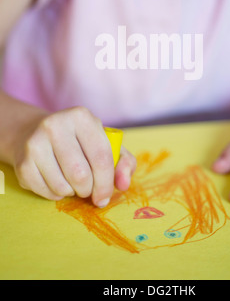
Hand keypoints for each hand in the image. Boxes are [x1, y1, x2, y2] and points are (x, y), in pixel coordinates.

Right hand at [12, 106, 135, 205]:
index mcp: (81, 116)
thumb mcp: (105, 143)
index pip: (101, 157)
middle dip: (88, 190)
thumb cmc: (79, 141)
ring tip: (71, 181)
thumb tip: (123, 184)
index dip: (106, 183)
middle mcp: (55, 125)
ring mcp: (35, 143)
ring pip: (62, 186)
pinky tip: (55, 181)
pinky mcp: (22, 162)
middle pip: (81, 174)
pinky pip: (46, 192)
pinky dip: (55, 194)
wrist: (34, 132)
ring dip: (71, 192)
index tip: (105, 197)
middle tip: (87, 189)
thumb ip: (124, 162)